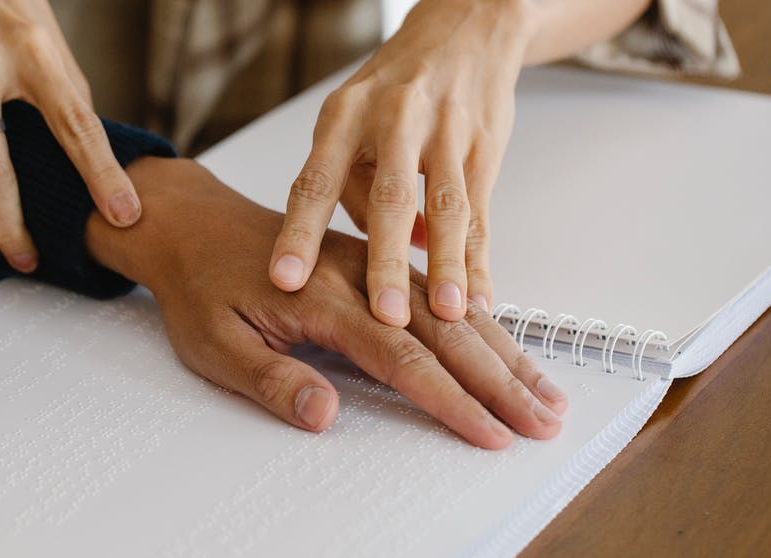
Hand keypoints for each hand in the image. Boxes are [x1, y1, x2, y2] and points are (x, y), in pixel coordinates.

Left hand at [89, 158, 566, 448]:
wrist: (189, 222)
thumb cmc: (198, 286)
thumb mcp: (212, 344)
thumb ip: (270, 380)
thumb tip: (326, 416)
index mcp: (323, 297)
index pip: (401, 356)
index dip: (450, 400)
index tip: (491, 434)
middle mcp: (360, 274)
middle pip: (446, 330)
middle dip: (500, 380)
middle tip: (546, 420)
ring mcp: (372, 262)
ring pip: (452, 309)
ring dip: (503, 352)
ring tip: (546, 393)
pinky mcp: (375, 259)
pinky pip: (439, 290)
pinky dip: (481, 320)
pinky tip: (509, 346)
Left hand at [270, 0, 537, 325]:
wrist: (466, 27)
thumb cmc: (393, 88)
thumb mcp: (351, 121)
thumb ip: (353, 191)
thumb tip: (382, 257)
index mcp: (343, 115)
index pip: (313, 181)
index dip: (299, 233)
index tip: (284, 279)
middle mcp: (393, 119)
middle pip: (387, 198)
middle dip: (385, 262)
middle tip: (382, 315)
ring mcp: (445, 131)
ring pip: (446, 206)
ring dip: (448, 265)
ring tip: (447, 315)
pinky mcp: (486, 145)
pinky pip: (481, 212)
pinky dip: (479, 259)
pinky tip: (477, 297)